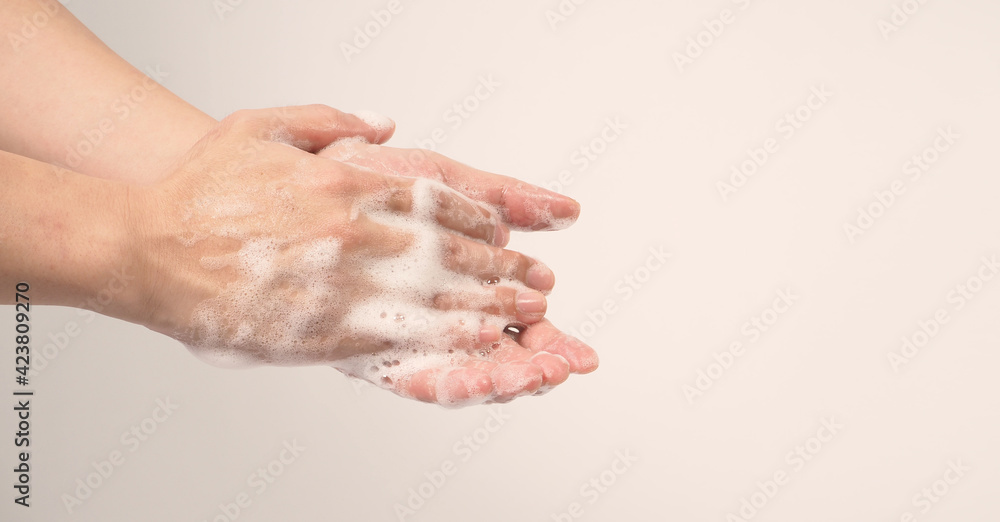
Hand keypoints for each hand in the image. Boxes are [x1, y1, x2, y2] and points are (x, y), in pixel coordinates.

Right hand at [130, 105, 594, 405]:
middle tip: (538, 280)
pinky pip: (401, 335)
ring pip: (438, 295)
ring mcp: (343, 282)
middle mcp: (354, 230)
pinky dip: (448, 338)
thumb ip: (330, 120)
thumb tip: (383, 121)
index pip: (437, 200)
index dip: (481, 221)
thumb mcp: (262, 127)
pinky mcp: (324, 328)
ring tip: (526, 311)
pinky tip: (479, 341)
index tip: (508, 233)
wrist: (146, 249)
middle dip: (502, 267)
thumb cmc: (200, 192)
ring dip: (491, 303)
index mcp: (344, 180)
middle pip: (451, 251)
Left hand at [317, 137, 600, 397]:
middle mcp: (429, 316)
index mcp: (456, 283)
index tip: (581, 358)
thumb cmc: (361, 173)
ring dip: (498, 382)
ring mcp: (396, 332)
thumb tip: (569, 211)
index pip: (513, 327)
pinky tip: (477, 380)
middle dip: (531, 371)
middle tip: (563, 373)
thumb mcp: (444, 178)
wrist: (293, 172)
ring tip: (531, 380)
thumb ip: (505, 199)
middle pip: (492, 359)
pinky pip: (408, 378)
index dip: (550, 346)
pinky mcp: (360, 344)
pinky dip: (447, 381)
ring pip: (458, 375)